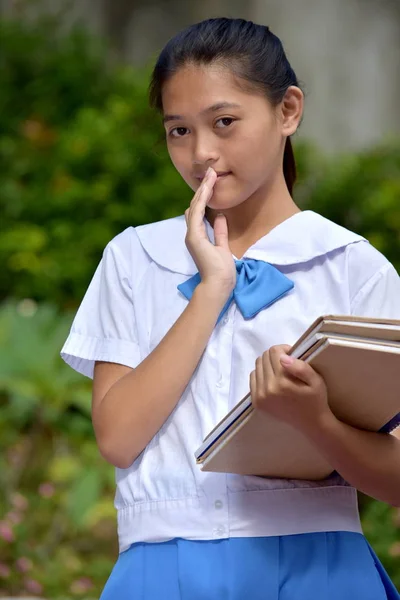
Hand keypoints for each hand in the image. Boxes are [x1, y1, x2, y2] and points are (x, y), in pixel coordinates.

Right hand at [185, 167, 235, 295]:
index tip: (212, 182)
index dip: (205, 196)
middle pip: (196, 205)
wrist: (218, 284)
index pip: (200, 211)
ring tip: (210, 174)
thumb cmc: (221, 270)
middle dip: (204, 188)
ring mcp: (192, 234)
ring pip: (196, 206)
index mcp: (198, 235)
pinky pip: (197, 213)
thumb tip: (221, 216)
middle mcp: (193, 233)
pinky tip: (207, 188)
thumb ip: (220, 232)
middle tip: (211, 172)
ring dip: (203, 190)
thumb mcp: (223, 246)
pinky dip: (202, 200)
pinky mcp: (194, 236)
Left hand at [249, 344, 333, 434]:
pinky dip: (261, 374)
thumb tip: (282, 358)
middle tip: (287, 364)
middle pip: (264, 357)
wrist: (310, 423)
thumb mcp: (316, 380)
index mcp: (281, 382)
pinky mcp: (256, 402)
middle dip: (276, 356)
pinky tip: (273, 380)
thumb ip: (300, 367)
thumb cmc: (315, 399)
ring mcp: (259, 396)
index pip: (274, 352)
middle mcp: (267, 389)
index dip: (284, 349)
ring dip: (268, 364)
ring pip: (257, 366)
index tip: (293, 356)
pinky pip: (252, 377)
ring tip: (280, 372)